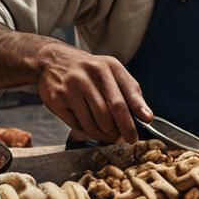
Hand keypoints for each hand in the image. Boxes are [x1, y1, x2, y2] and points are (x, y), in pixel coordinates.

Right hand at [35, 42, 151, 143]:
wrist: (52, 60)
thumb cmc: (87, 70)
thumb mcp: (110, 71)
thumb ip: (128, 91)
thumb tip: (145, 117)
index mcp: (108, 66)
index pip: (128, 91)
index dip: (138, 110)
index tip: (146, 122)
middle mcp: (91, 73)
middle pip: (113, 111)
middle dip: (122, 129)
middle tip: (125, 137)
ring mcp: (73, 86)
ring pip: (95, 122)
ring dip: (104, 133)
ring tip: (106, 131)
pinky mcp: (58, 99)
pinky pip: (78, 125)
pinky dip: (86, 131)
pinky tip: (87, 124)